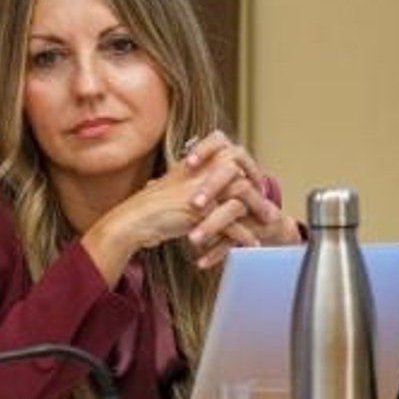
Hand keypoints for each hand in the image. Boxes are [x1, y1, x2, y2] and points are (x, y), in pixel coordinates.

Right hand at [82, 132, 296, 281]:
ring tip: (265, 226)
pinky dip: (243, 236)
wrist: (131, 222)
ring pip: (240, 198)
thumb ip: (195, 182)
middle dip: (257, 192)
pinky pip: (230, 223)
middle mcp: (198, 173)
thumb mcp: (174, 187)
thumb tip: (213, 186)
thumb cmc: (149, 209)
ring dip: (256, 212)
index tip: (256, 181)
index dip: (247, 167)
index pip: (229, 153)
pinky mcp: (198, 213)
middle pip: (241, 174)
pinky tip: (250, 244)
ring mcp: (199, 192)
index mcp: (194, 164)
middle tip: (267, 208)